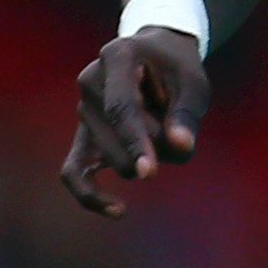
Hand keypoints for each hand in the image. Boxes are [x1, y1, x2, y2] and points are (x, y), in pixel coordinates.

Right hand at [61, 27, 209, 216]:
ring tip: (160, 127)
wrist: (156, 56)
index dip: (136, 142)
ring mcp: (83, 109)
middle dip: (157, 147)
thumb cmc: (178, 69)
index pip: (121, 108)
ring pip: (114, 159)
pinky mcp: (83, 135)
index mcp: (116, 57)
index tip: (150, 173)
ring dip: (147, 157)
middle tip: (176, 123)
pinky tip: (119, 211)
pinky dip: (91, 195)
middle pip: (120, 139)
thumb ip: (187, 114)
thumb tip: (180, 148)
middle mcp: (90, 82)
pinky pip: (74, 172)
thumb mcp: (193, 83)